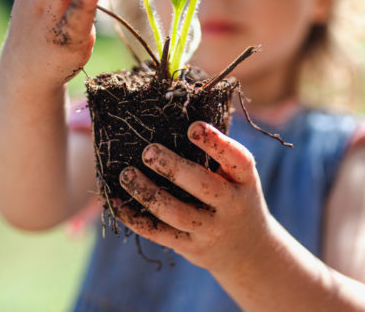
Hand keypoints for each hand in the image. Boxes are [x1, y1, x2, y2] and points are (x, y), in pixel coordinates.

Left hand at [114, 121, 272, 275]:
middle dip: (173, 168)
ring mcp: (211, 229)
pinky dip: (134, 218)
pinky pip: (159, 234)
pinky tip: (116, 203)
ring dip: (148, 193)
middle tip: (148, 151)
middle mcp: (231, 206)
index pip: (237, 159)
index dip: (216, 143)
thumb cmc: (233, 196)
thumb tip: (171, 113)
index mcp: (245, 180)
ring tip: (126, 175)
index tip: (192, 126)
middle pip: (203, 187)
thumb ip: (214, 153)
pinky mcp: (190, 246)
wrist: (248, 251)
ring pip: (176, 213)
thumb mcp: (237, 176)